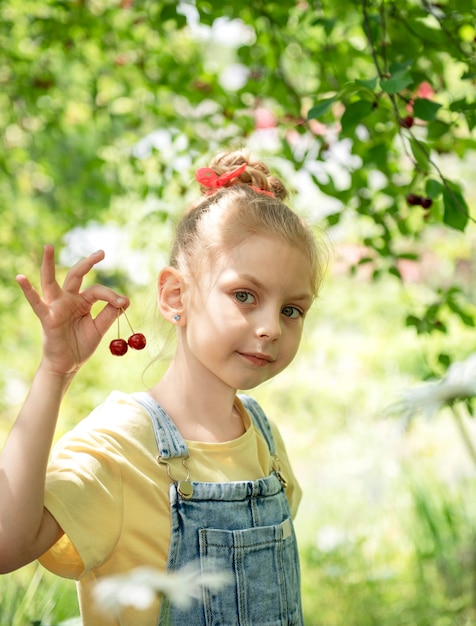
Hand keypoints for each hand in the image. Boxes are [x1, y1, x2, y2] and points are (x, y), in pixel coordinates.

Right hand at [16, 245, 129, 374]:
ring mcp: (56, 307)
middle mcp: (67, 299)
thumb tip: (126, 299)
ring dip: (48, 264)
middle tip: (102, 252)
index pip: (97, 290)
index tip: (123, 302)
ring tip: (48, 246)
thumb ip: (111, 313)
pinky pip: (36, 303)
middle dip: (88, 262)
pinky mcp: (47, 318)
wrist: (68, 365)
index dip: (111, 295)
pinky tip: (21, 278)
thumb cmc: (80, 345)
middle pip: (76, 275)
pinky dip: (28, 291)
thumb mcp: (99, 328)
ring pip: (51, 281)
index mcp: (82, 301)